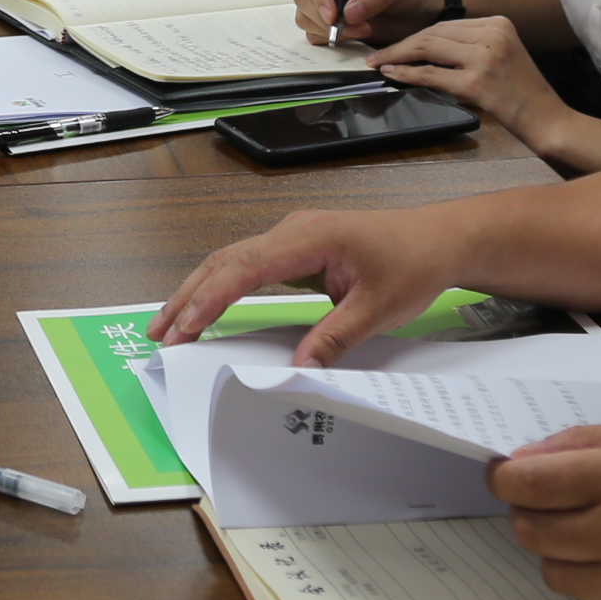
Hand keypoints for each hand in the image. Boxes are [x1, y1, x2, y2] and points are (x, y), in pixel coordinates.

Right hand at [154, 207, 454, 355]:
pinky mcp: (296, 246)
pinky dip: (221, 285)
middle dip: (189, 296)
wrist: (439, 239)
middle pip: (226, 260)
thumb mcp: (378, 309)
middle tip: (161, 333)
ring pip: (231, 260)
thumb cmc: (413, 263)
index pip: (246, 267)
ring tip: (171, 324)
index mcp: (310, 236)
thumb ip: (334, 338)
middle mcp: (293, 229)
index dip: (212, 298)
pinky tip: (206, 306)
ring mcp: (292, 235)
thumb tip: (297, 369)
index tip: (187, 326)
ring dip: (200, 290)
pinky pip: (248, 263)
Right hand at [292, 0, 454, 48]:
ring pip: (305, 16)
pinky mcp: (326, 18)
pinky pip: (314, 32)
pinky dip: (330, 38)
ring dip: (328, 30)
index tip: (333, 15)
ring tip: (360, 30)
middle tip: (353, 28)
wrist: (415, 9)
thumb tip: (348, 13)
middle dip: (324, 18)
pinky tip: (354, 34)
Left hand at [370, 15, 571, 145]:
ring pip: (427, 48)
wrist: (547, 118)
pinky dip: (407, 74)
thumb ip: (474, 44)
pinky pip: (430, 74)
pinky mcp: (476, 82)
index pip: (447, 24)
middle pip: (434, 33)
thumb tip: (428, 45)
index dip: (416, 34)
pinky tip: (393, 75)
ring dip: (398, 56)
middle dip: (402, 44)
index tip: (398, 44)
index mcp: (499, 23)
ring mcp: (484, 57)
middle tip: (379, 54)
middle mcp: (492, 34)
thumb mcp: (503, 54)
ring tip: (380, 63)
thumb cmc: (523, 92)